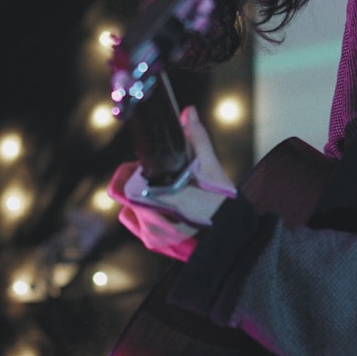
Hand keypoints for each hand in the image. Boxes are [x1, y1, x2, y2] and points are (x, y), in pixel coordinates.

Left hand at [107, 106, 235, 260]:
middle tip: (164, 180)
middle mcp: (150, 223)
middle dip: (140, 184)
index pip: (123, 186)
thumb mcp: (211, 167)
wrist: (233, 234)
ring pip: (130, 211)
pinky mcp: (155, 244)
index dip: (132, 172)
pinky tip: (168, 209)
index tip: (148, 167)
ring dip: (141, 201)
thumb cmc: (221, 201)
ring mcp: (152, 236)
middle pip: (127, 196)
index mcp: (158, 203)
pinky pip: (139, 224)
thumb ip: (197, 139)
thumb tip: (189, 111)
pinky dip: (147, 215)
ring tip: (166, 196)